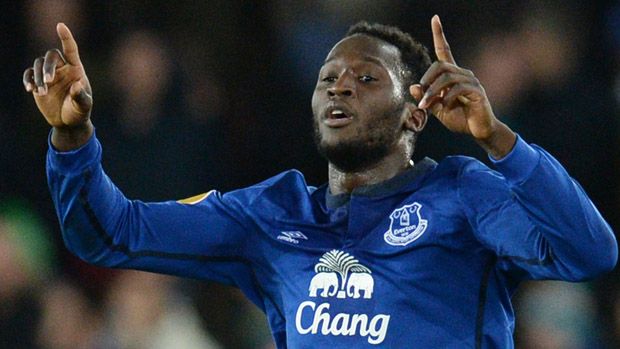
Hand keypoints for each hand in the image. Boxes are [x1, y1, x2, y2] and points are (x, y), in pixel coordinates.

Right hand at [23, 23, 92, 149]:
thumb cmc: (79, 112)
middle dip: (48, 67)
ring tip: (41, 93)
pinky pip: (29, 74)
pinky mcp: (38, 82)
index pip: (71, 49)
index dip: (66, 37)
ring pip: (38, 64)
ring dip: (38, 77)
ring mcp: (49, 74)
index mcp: (76, 69)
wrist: (68, 122)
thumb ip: (81, 96)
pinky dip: (28, 79)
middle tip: (48, 82)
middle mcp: (62, 68)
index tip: (60, 26)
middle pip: (51, 56)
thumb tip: (76, 85)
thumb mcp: (84, 106)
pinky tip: (30, 89)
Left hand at [410, 16, 515, 158]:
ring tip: (425, 105)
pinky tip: (443, 106)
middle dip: (427, 80)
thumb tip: (413, 87)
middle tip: (420, 97)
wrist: (478, 131)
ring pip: (447, 77)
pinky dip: (446, 97)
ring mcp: (471, 81)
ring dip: (432, 92)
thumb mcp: (437, 109)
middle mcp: (463, 74)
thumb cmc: (459, 118)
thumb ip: (427, 98)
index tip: (435, 18)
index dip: (439, 34)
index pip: (445, 50)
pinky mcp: (477, 91)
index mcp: (452, 75)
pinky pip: (458, 88)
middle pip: (440, 65)